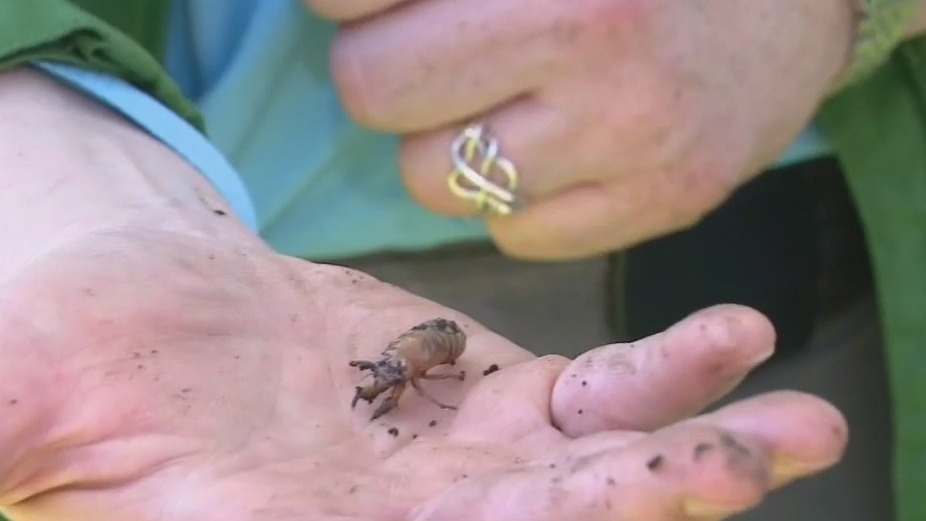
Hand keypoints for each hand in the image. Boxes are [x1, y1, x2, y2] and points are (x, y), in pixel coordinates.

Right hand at [0, 228, 845, 519]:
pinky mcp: (489, 394)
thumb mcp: (23, 421)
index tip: (627, 516)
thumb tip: (6, 460)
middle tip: (759, 463)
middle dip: (660, 509)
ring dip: (703, 451)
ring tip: (800, 425)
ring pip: (605, 473)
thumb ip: (21, 447)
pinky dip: (665, 374)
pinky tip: (730, 340)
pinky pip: (602, 397)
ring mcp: (466, 467)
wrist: (135, 313)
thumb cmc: (65, 368)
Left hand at [310, 0, 855, 258]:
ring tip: (506, 104)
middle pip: (371, 89)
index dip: (347, 2)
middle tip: (434, 53)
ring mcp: (634, 134)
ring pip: (431, 178)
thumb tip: (333, 11)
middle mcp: (593, 37)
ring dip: (445, 144)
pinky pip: (512, 235)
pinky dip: (513, 200)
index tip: (379, 5)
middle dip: (384, 72)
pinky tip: (559, 151)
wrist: (789, 5)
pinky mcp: (664, 203)